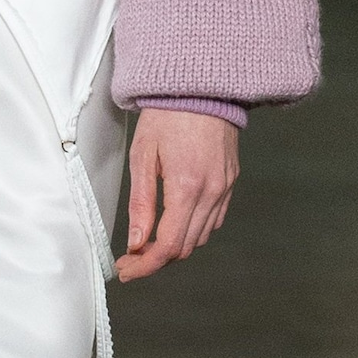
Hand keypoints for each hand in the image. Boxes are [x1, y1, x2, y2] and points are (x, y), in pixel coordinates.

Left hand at [117, 111, 238, 283]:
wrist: (203, 88)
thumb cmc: (167, 116)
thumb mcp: (143, 156)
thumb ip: (141, 204)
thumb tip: (136, 242)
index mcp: (186, 187)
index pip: (168, 246)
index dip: (145, 265)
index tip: (126, 270)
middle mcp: (211, 193)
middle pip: (185, 248)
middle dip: (156, 259)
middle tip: (130, 258)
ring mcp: (225, 189)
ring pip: (201, 237)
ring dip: (175, 246)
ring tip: (148, 241)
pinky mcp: (231, 182)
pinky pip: (214, 220)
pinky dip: (193, 230)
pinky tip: (174, 222)